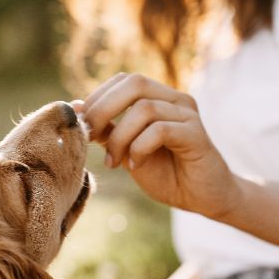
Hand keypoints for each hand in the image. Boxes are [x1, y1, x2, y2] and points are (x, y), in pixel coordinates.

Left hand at [77, 73, 241, 218]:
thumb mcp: (126, 150)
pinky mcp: (196, 134)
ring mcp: (188, 114)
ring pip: (145, 108)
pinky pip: (160, 130)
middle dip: (103, 109)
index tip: (82, 127)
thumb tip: (75, 108)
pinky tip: (135, 165)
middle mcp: (175, 99)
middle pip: (134, 83)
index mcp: (159, 98)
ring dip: (120, 137)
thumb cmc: (166, 173)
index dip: (98, 98)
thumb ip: (106, 130)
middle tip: (89, 137)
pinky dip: (139, 148)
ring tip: (114, 162)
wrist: (202, 197)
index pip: (124, 80)